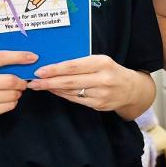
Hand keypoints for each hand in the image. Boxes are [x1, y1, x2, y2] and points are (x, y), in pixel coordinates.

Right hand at [0, 51, 33, 124]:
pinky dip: (12, 102)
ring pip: (11, 95)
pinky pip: (8, 106)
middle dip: (21, 81)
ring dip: (17, 92)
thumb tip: (22, 58)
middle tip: (22, 81)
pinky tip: (5, 99)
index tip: (32, 57)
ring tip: (13, 91)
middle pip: (9, 80)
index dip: (19, 57)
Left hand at [28, 54, 144, 112]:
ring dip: (54, 89)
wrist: (132, 89)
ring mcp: (101, 93)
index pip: (73, 66)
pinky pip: (76, 100)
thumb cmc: (112, 71)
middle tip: (33, 82)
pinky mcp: (99, 105)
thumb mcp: (101, 61)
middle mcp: (103, 78)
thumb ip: (81, 63)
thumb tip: (55, 66)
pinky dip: (63, 95)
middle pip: (70, 81)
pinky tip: (55, 91)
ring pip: (71, 91)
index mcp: (102, 63)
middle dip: (49, 82)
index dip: (55, 69)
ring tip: (40, 86)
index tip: (40, 71)